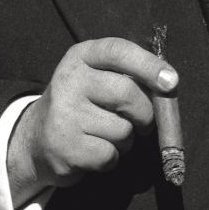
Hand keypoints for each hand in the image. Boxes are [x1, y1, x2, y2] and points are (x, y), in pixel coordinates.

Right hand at [7, 37, 176, 199]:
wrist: (37, 140)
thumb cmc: (83, 105)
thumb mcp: (98, 79)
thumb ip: (130, 77)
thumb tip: (169, 86)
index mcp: (80, 56)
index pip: (118, 51)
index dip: (149, 65)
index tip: (171, 82)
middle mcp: (68, 80)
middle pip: (127, 94)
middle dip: (145, 114)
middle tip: (143, 122)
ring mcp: (64, 114)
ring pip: (122, 129)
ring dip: (126, 140)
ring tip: (107, 135)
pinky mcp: (65, 146)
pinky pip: (110, 154)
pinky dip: (111, 158)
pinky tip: (95, 150)